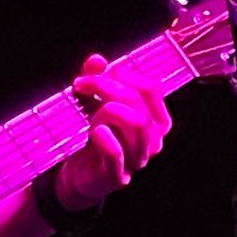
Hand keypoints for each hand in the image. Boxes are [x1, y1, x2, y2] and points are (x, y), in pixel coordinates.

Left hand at [54, 53, 171, 209]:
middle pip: (139, 101)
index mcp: (155, 121)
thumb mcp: (97, 105)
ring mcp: (137, 160)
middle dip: (107, 86)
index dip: (123, 74)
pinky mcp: (117, 177)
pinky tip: (97, 132)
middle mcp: (153, 140)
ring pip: (136, 124)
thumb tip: (97, 59)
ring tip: (91, 115)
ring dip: (108, 111)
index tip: (96, 73)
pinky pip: (117, 155)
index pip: (150, 89)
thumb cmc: (98, 138)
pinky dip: (106, 140)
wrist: (83, 177)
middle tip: (81, 85)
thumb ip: (98, 80)